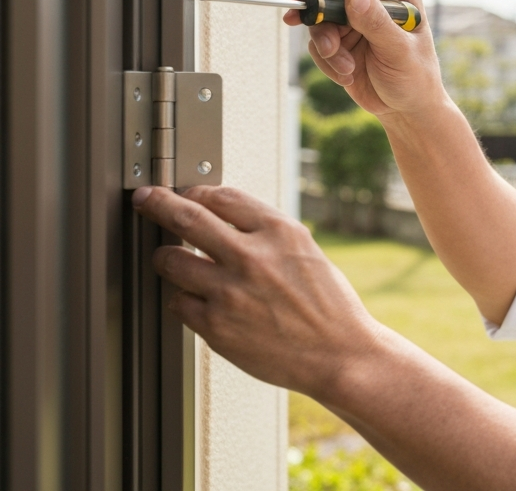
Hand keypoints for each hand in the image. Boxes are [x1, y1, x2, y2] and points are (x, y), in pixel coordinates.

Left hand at [133, 184, 386, 400]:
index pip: (221, 196)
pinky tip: (198, 300)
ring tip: (171, 260)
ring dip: (165, 257)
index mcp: (280, 232)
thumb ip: (264, 232)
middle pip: (186, 217)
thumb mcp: (305, 252)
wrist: (340, 353)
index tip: (185, 193)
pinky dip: (182, 297)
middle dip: (157, 203)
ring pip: (170, 260)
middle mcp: (253, 257)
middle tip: (145, 199)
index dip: (196, 191)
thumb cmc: (326, 304)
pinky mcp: (215, 326)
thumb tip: (219, 216)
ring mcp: (230, 292)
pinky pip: (177, 301)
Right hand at [288, 0, 446, 117]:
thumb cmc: (415, 78)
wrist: (405, 109)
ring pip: (321, 20)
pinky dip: (327, 61)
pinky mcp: (340, 41)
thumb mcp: (399, 52)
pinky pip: (318, 43)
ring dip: (327, 46)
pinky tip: (347, 75)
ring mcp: (354, 22)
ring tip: (346, 69)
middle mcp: (374, 3)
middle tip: (302, 22)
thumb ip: (377, 24)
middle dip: (321, 13)